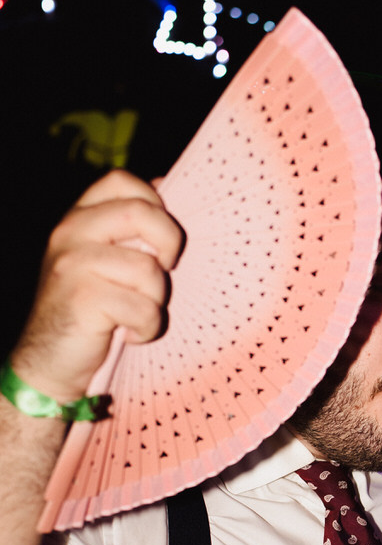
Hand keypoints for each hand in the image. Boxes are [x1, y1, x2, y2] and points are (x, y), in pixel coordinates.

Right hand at [10, 171, 183, 403]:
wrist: (48, 364)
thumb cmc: (88, 313)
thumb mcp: (103, 261)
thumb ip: (126, 227)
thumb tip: (163, 182)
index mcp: (78, 219)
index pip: (121, 181)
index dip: (154, 202)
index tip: (160, 238)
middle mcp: (70, 233)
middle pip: (141, 213)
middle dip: (170, 243)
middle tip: (166, 271)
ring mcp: (74, 264)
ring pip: (149, 269)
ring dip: (156, 300)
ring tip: (138, 314)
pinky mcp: (83, 298)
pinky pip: (143, 307)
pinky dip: (147, 328)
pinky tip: (131, 334)